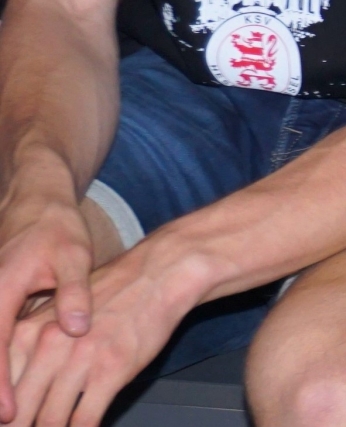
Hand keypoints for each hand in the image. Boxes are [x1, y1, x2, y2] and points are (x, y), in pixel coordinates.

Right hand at [0, 184, 94, 420]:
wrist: (35, 201)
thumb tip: (79, 329)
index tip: (9, 411)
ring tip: (10, 414)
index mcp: (1, 288)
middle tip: (10, 423)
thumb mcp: (75, 255)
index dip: (0, 383)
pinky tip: (8, 387)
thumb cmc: (57, 227)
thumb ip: (74, 292)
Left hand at [5, 241, 202, 426]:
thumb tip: (16, 390)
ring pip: (49, 421)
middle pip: (19, 413)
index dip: (6, 414)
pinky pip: (84, 419)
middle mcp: (47, 347)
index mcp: (27, 334)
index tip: (13, 421)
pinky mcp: (111, 371)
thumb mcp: (58, 314)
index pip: (2, 389)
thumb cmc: (111, 294)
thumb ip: (32, 350)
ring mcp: (79, 360)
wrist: (159, 274)